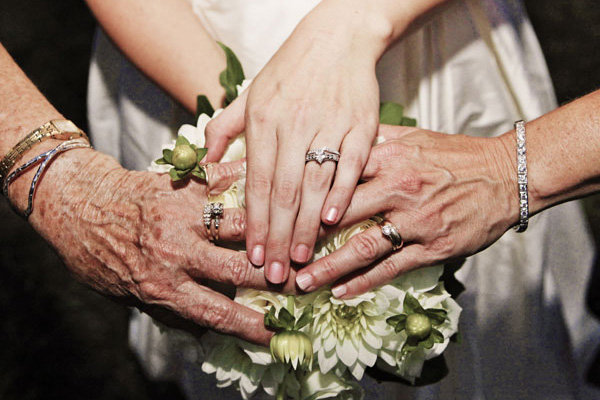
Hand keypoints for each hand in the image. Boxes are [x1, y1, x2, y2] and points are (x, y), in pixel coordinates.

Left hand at [26, 151, 288, 344]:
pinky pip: (226, 178)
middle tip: (308, 279)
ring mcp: (183, 213)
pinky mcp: (185, 182)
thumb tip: (210, 331)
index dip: (251, 325)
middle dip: (276, 275)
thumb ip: (171, 311)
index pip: (216, 312)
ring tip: (303, 233)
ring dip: (274, 229)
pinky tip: (280, 178)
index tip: (278, 334)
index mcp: (161, 284)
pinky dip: (255, 179)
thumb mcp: (128, 295)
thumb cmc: (101, 255)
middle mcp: (176, 250)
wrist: (76, 203)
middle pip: (238, 267)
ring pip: (240, 222)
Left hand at [204, 1, 390, 283]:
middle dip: (278, 236)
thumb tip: (203, 163)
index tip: (254, 256)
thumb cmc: (291, 69)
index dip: (254, 223)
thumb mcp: (250, 93)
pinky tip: (333, 221)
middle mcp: (294, 125)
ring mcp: (330, 124)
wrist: (338, 38)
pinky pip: (351, 164)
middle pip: (284, 191)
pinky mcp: (362, 124)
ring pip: (315, 183)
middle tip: (276, 274)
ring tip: (301, 258)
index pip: (257, 183)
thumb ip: (223, 129)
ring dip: (307, 225)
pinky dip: (342, 193)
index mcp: (264, 121)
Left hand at [295, 126, 517, 296]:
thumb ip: (374, 141)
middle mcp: (397, 187)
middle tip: (276, 251)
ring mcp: (414, 220)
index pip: (333, 174)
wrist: (505, 175)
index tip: (274, 205)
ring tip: (301, 282)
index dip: (300, 190)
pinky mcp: (432, 245)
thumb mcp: (414, 137)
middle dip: (303, 235)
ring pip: (360, 247)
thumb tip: (337, 140)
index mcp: (388, 157)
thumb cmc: (456, 156)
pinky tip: (340, 292)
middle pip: (339, 214)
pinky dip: (363, 282)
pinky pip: (390, 267)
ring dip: (327, 268)